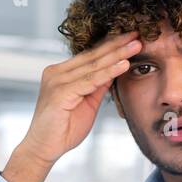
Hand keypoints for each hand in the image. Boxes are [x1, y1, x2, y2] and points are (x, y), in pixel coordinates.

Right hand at [3, 32, 141, 181]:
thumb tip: (115, 70)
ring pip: (93, 65)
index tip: (132, 38)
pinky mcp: (60, 92)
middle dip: (117, 44)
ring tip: (136, 45)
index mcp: (61, 73)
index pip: (90, 56)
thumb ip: (98, 86)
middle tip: (137, 33)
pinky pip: (90, 80)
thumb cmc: (63, 129)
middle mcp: (57, 72)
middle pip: (93, 56)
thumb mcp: (87, 103)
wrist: (43, 149)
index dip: (112, 46)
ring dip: (117, 54)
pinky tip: (123, 64)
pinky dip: (108, 72)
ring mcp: (57, 81)